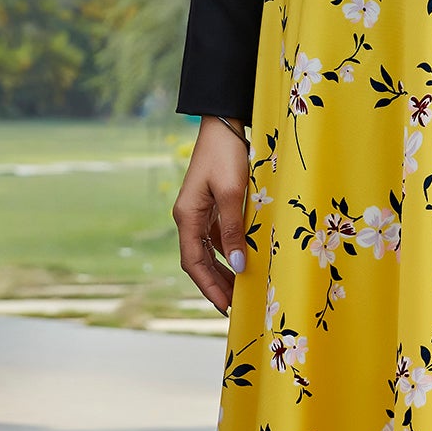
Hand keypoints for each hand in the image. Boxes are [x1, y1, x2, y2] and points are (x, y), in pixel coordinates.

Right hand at [175, 117, 250, 314]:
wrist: (224, 123)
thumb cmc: (226, 154)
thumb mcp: (231, 193)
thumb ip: (234, 231)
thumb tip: (239, 266)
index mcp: (187, 216)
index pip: (193, 262)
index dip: (209, 287)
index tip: (225, 307)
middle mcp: (189, 218)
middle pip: (199, 261)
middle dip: (216, 285)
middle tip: (236, 307)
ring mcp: (200, 212)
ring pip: (209, 251)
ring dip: (223, 271)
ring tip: (241, 291)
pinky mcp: (213, 205)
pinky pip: (218, 238)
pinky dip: (229, 253)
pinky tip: (244, 263)